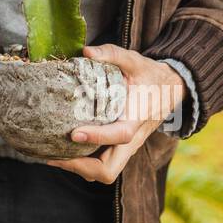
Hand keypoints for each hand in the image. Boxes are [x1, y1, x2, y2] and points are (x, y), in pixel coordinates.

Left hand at [44, 44, 185, 183]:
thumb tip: (86, 52)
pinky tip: (61, 149)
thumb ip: (112, 54)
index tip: (73, 133)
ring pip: (104, 171)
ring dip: (78, 168)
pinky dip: (81, 162)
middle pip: (109, 170)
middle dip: (81, 167)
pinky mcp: (119, 147)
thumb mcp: (134, 60)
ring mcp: (125, 147)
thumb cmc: (150, 75)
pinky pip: (100, 163)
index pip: (120, 135)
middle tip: (54, 155)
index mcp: (137, 118)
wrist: (170, 90)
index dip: (97, 137)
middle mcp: (132, 140)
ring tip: (51, 155)